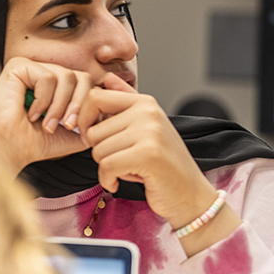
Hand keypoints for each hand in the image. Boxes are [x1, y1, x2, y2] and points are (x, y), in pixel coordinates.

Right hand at [0, 57, 107, 170]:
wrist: (8, 150)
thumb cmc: (34, 144)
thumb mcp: (74, 133)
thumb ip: (93, 120)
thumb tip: (115, 109)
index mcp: (56, 87)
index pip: (86, 83)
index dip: (88, 105)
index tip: (81, 129)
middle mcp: (44, 73)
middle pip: (81, 77)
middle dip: (78, 105)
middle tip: (68, 126)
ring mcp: (32, 67)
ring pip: (67, 76)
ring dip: (60, 106)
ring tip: (48, 124)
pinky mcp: (19, 66)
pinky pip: (49, 77)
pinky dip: (44, 100)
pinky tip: (30, 113)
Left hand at [85, 81, 219, 227]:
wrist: (189, 194)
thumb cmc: (163, 164)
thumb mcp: (144, 129)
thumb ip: (125, 103)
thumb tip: (107, 78)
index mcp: (145, 103)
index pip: (95, 97)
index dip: (84, 119)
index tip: (92, 139)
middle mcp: (148, 112)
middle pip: (93, 131)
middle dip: (100, 152)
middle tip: (123, 161)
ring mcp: (150, 132)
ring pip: (98, 150)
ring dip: (107, 168)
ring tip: (129, 169)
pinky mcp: (148, 154)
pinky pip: (106, 166)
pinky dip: (107, 180)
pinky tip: (119, 183)